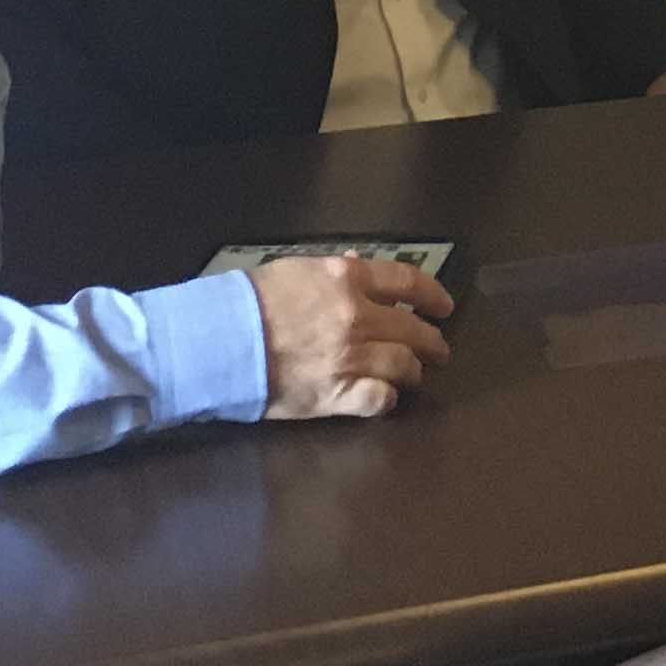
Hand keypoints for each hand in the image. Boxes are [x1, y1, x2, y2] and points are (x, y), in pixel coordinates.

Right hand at [252, 252, 454, 419]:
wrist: (222, 341)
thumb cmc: (252, 300)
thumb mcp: (297, 270)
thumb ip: (335, 272)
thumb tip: (360, 267)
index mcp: (348, 279)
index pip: (408, 281)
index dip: (432, 294)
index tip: (443, 305)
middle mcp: (358, 317)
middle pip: (413, 328)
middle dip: (432, 340)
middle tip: (438, 348)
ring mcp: (351, 358)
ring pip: (404, 365)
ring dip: (414, 370)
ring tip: (416, 374)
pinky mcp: (337, 394)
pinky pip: (379, 399)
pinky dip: (388, 399)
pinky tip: (387, 397)